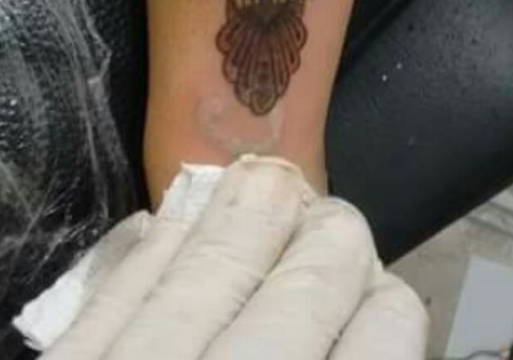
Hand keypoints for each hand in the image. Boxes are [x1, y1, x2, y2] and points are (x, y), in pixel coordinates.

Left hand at [43, 158, 427, 358]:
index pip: (385, 330)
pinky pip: (122, 287)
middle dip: (335, 241)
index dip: (390, 306)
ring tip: (273, 182)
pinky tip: (178, 213)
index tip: (382, 298)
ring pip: (217, 258)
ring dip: (256, 209)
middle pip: (315, 272)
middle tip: (331, 230)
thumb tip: (375, 324)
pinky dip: (161, 242)